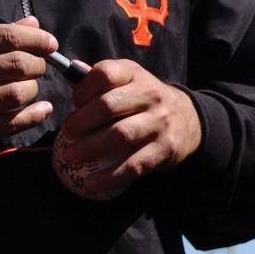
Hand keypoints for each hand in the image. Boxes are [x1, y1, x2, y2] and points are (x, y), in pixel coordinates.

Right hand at [0, 17, 57, 154]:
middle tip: (38, 68)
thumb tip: (33, 23)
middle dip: (38, 65)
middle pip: (18, 64)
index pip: (6, 36)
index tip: (49, 44)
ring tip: (29, 88)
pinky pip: (11, 123)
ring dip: (33, 90)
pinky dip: (34, 115)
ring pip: (17, 93)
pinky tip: (42, 109)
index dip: (36, 39)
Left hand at [57, 59, 201, 196]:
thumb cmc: (146, 101)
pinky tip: (90, 184)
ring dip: (89, 148)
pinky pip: (134, 165)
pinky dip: (110, 177)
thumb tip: (69, 69)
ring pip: (119, 135)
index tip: (74, 103)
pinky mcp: (165, 148)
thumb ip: (101, 79)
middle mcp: (151, 95)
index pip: (105, 74)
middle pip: (108, 106)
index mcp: (136, 75)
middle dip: (80, 122)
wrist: (189, 120)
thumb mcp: (129, 82)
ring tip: (70, 157)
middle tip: (66, 134)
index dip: (83, 89)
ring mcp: (160, 122)